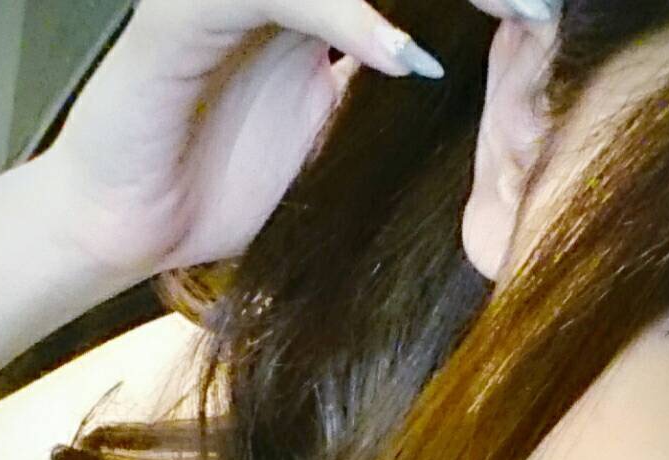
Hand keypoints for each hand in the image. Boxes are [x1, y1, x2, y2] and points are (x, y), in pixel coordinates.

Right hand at [31, 0, 524, 283]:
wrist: (120, 228)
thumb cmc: (212, 189)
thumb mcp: (323, 143)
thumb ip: (373, 99)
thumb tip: (453, 86)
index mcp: (309, 5)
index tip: (547, 19)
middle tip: (542, 6)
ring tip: (510, 12)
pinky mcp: (182, 15)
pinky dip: (345, 16)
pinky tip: (400, 55)